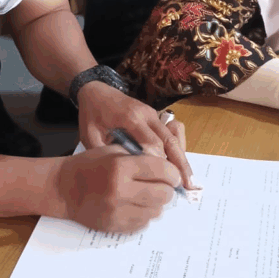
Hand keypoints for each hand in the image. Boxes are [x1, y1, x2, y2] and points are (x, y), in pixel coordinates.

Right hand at [54, 145, 180, 232]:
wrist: (64, 189)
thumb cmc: (90, 166)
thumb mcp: (113, 151)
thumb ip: (140, 156)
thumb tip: (168, 167)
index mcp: (120, 167)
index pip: (162, 171)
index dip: (172, 173)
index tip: (172, 174)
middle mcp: (120, 191)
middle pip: (163, 194)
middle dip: (167, 189)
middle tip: (162, 185)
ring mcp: (117, 211)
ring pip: (156, 211)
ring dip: (156, 203)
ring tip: (145, 195)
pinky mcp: (115, 226)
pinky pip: (143, 223)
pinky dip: (144, 214)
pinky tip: (135, 205)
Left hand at [76, 81, 193, 187]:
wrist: (96, 91)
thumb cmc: (91, 115)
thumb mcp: (90, 135)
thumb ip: (106, 153)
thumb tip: (125, 174)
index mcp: (130, 118)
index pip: (152, 142)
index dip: (159, 162)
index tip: (163, 181)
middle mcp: (147, 114)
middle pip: (170, 140)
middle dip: (179, 164)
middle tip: (187, 186)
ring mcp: (154, 114)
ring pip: (174, 136)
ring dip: (182, 157)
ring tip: (188, 179)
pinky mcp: (156, 116)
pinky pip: (173, 130)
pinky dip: (179, 146)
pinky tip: (179, 163)